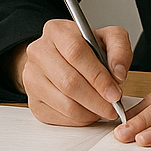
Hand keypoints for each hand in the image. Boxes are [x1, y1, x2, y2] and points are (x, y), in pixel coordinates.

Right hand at [8, 18, 132, 126]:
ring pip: (65, 103)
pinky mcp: (33, 101)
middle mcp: (39, 52)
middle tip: (113, 107)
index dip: (98, 77)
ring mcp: (31, 77)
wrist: (60, 58)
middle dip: (97, 100)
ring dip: (90, 112)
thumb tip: (118, 73)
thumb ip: (119, 49)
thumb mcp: (108, 39)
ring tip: (103, 109)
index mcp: (56, 31)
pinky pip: (59, 117)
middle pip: (69, 82)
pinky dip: (79, 119)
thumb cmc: (86, 49)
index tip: (114, 92)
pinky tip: (88, 111)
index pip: (76, 53)